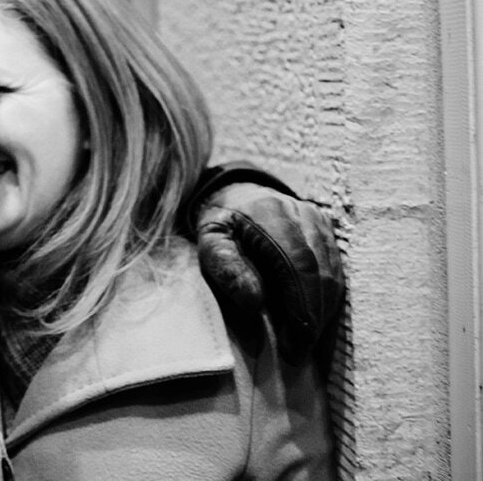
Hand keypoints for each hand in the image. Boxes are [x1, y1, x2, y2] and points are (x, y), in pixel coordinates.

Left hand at [196, 182, 343, 362]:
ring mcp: (321, 222)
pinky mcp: (329, 232)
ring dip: (322, 314)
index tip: (294, 342)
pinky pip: (337, 272)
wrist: (239, 195)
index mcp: (271, 213)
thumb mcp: (210, 240)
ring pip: (334, 275)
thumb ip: (226, 267)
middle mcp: (303, 214)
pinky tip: (314, 323)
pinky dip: (327, 301)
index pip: (297, 264)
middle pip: (321, 273)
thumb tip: (254, 304)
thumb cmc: (222, 225)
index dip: (300, 306)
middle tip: (298, 353)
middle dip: (312, 318)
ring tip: (304, 344)